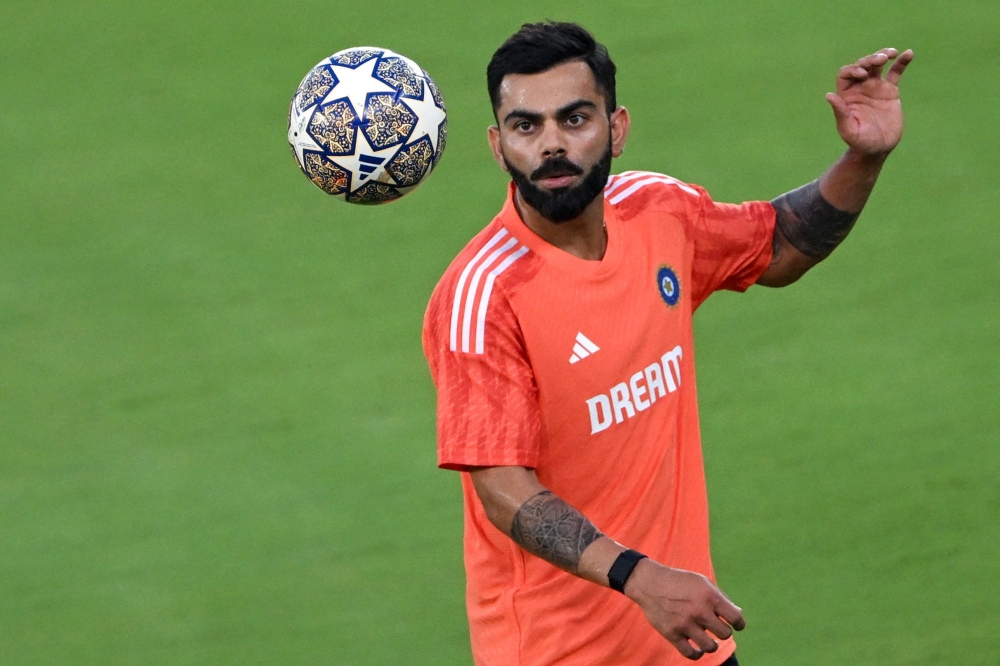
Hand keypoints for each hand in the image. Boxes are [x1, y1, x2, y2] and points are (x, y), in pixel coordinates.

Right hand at [625, 560, 745, 659]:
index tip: (736, 625)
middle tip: (716, 628)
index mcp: (709, 596)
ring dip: (711, 644)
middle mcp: (699, 611)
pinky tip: (697, 648)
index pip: (736, 618)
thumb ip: (720, 597)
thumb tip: (738, 615)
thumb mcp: (702, 582)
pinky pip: (691, 654)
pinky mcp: (672, 634)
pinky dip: (697, 654)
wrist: (649, 583)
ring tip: (708, 640)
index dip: (739, 624)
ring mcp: (685, 624)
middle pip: (725, 634)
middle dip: (723, 632)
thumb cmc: (679, 581)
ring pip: (710, 647)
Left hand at [826, 48, 913, 156]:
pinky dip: (901, 62)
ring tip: (891, 54)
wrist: (878, 148)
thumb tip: (829, 95)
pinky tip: (909, 53)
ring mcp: (875, 88)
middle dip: (870, 60)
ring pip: (878, 65)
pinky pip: (896, 72)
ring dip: (882, 55)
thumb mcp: (848, 129)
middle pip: (862, 65)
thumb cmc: (859, 142)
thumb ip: (840, 113)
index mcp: (846, 95)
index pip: (846, 74)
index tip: (863, 74)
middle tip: (880, 60)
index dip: (853, 70)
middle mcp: (860, 88)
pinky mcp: (890, 91)